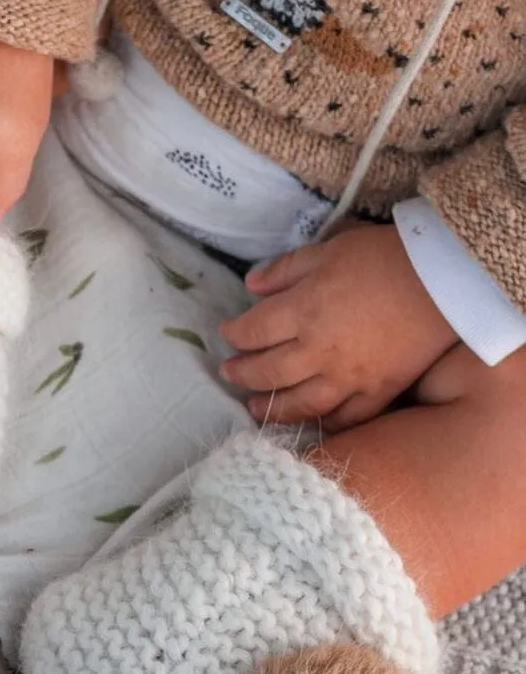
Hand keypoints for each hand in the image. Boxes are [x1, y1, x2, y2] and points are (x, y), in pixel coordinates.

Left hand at [218, 224, 457, 430]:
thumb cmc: (383, 258)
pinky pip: (345, 418)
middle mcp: (318, 351)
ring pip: (299, 404)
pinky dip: (323, 423)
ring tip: (254, 408)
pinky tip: (310, 422)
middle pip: (268, 372)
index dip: (235, 334)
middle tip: (229, 375)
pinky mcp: (378, 393)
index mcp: (302, 311)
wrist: (445, 280)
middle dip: (242, 374)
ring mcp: (348, 378)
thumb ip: (286, 269)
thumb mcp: (328, 250)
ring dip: (271, 408)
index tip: (227, 334)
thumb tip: (250, 285)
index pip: (253, 330)